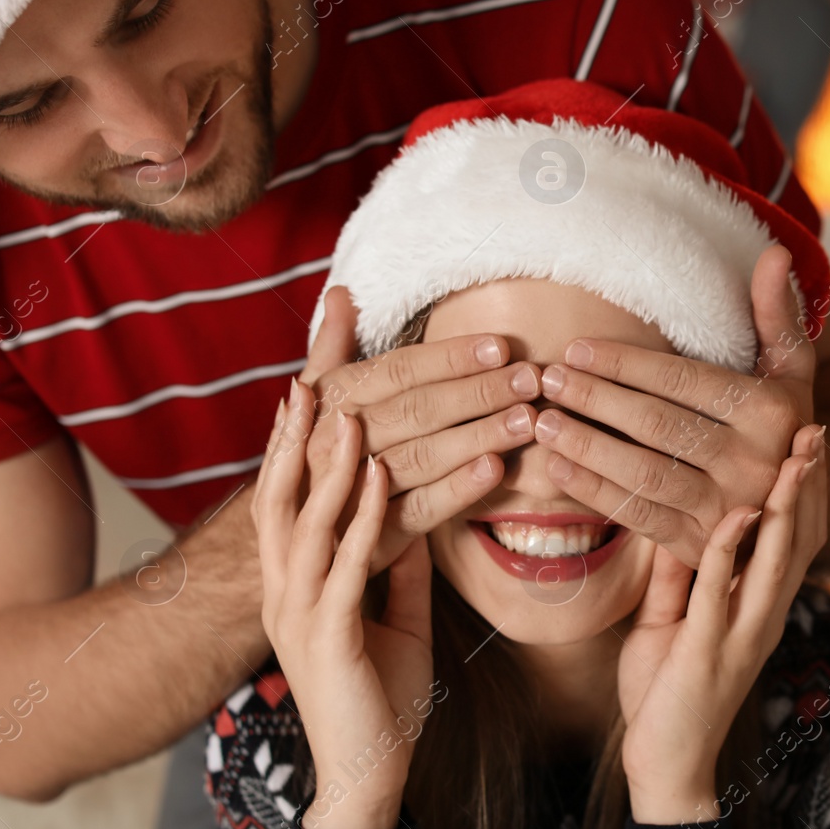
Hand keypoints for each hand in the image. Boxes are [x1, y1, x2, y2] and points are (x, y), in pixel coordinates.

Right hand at [253, 380, 434, 828]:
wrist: (370, 773)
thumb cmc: (380, 695)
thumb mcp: (393, 615)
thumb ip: (395, 566)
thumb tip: (413, 517)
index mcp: (294, 586)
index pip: (282, 504)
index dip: (289, 451)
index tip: (303, 394)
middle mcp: (284, 592)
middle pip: (276, 501)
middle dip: (291, 442)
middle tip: (306, 382)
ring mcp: (298, 613)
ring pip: (304, 522)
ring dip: (328, 465)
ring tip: (350, 413)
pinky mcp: (326, 636)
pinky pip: (345, 562)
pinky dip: (363, 514)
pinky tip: (378, 476)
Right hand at [295, 286, 539, 570]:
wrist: (298, 531)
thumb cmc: (316, 451)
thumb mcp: (317, 399)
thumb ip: (332, 346)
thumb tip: (341, 292)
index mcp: (329, 401)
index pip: (397, 372)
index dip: (450, 359)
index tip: (501, 347)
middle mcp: (335, 442)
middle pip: (417, 411)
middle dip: (478, 393)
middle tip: (531, 380)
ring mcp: (354, 491)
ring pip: (423, 457)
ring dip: (479, 436)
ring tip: (526, 421)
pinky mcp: (374, 536)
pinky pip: (421, 510)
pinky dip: (458, 490)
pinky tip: (495, 470)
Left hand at [534, 247, 814, 566]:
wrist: (796, 512)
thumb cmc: (781, 426)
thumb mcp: (791, 372)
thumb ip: (775, 315)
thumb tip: (772, 254)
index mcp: (772, 412)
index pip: (683, 381)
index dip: (625, 364)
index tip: (576, 349)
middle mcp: (755, 462)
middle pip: (657, 425)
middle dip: (595, 399)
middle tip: (546, 380)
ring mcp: (729, 508)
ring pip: (643, 472)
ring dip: (585, 446)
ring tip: (542, 422)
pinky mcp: (703, 545)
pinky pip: (639, 515)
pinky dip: (594, 491)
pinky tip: (557, 468)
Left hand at [617, 424, 827, 822]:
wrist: (663, 766)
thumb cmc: (665, 690)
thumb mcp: (671, 616)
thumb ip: (680, 573)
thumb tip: (677, 520)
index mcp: (758, 605)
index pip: (794, 538)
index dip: (802, 489)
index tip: (804, 438)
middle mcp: (763, 615)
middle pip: (800, 540)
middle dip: (807, 484)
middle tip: (814, 430)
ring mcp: (742, 634)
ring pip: (777, 559)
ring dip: (786, 506)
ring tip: (795, 457)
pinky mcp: (710, 651)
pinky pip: (723, 591)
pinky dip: (732, 548)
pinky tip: (739, 512)